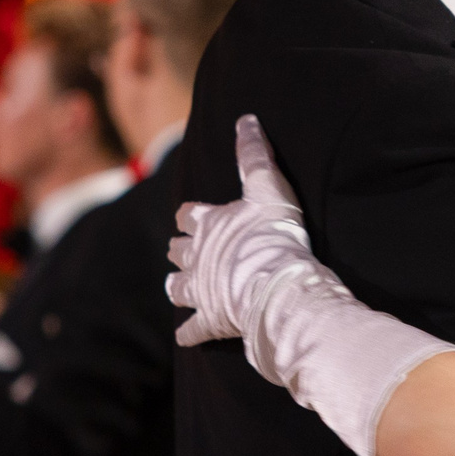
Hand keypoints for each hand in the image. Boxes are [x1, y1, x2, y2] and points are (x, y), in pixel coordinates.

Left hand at [167, 113, 311, 348]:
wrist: (277, 284)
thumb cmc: (274, 233)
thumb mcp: (267, 185)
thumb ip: (254, 154)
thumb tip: (245, 118)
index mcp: (207, 225)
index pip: (188, 216)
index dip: (191, 217)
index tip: (192, 218)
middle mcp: (196, 257)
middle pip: (178, 252)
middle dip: (182, 252)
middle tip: (188, 253)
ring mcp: (200, 292)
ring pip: (177, 289)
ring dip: (179, 288)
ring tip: (182, 288)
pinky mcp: (210, 321)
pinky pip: (192, 331)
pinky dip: (189, 334)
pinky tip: (187, 336)